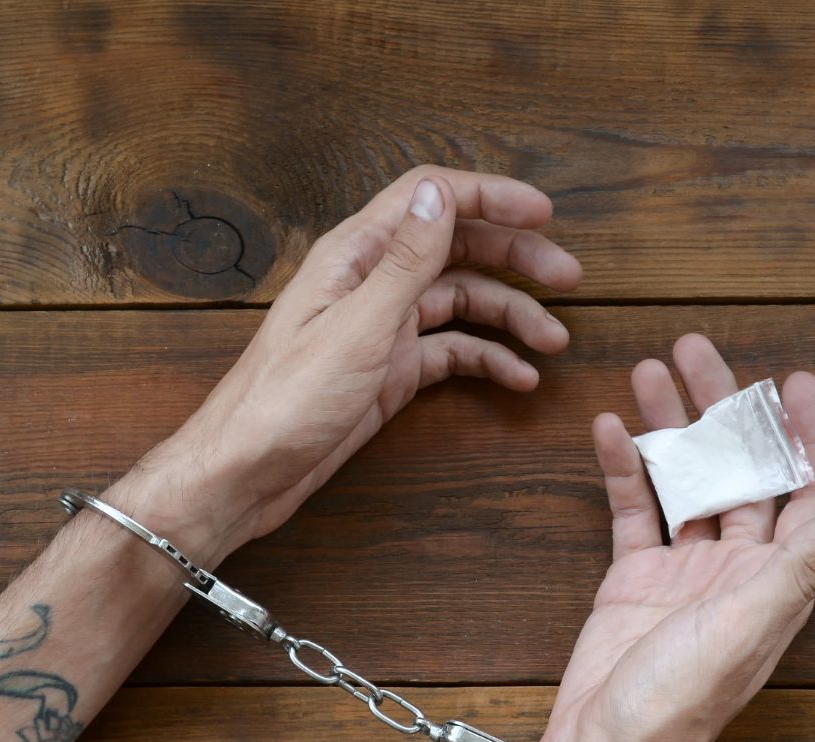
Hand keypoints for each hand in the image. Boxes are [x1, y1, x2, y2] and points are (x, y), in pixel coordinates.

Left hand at [120, 166, 581, 559]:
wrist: (245, 473)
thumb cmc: (283, 402)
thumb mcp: (357, 327)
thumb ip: (404, 262)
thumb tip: (439, 195)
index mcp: (356, 256)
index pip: (431, 199)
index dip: (490, 198)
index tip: (543, 214)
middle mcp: (371, 283)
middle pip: (456, 248)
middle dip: (516, 258)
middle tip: (569, 276)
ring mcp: (382, 327)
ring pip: (460, 303)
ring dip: (511, 316)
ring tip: (555, 340)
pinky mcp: (388, 370)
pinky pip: (450, 351)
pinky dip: (487, 359)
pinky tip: (519, 378)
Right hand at [537, 334, 814, 741]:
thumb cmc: (681, 704)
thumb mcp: (749, 626)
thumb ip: (805, 567)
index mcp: (777, 580)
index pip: (805, 492)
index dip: (805, 437)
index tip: (796, 382)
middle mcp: (737, 570)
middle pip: (740, 472)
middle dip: (723, 410)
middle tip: (698, 352)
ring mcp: (683, 573)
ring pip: (686, 482)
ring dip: (671, 428)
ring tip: (650, 370)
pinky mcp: (633, 580)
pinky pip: (634, 512)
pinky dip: (624, 470)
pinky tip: (611, 429)